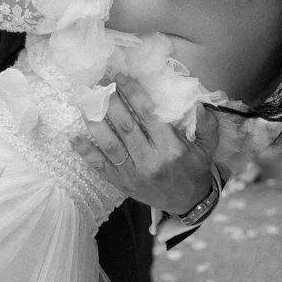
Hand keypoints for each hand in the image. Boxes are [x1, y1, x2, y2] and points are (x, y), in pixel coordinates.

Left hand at [73, 77, 216, 215]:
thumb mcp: (207, 148)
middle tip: (99, 82)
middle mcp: (150, 161)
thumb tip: (200, 104)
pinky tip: (74, 137)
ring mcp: (134, 175)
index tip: (120, 77)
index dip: (132, 93)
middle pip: (125, 126)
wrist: (187, 204)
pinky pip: (100, 167)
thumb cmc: (194, 170)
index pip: (148, 115)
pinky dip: (86, 152)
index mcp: (171, 149)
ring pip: (110, 145)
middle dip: (110, 102)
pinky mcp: (122, 184)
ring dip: (95, 122)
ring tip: (85, 102)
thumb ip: (207, 126)